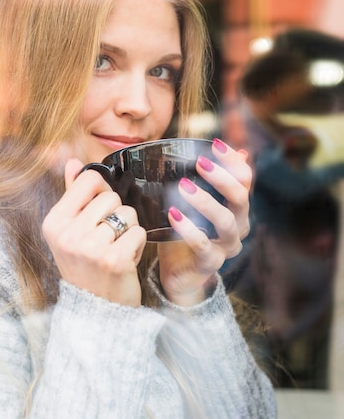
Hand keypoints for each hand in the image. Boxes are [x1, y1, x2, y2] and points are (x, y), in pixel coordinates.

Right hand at [42, 159, 146, 306]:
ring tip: (116, 248)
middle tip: (107, 237)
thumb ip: (72, 195)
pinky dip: (137, 245)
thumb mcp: (70, 231)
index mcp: (54, 222)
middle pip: (110, 196)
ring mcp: (90, 248)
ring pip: (127, 213)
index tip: (99, 209)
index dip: (101, 190)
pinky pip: (138, 232)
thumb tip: (72, 162)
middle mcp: (68, 234)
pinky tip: (125, 259)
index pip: (87, 180)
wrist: (95, 310)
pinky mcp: (114, 260)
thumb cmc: (84, 265)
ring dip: (128, 230)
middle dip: (116, 213)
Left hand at [158, 139, 251, 306]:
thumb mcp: (193, 205)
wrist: (180, 274)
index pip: (245, 180)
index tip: (215, 144)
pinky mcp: (210, 262)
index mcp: (237, 208)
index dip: (233, 161)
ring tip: (182, 186)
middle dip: (222, 177)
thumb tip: (222, 150)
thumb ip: (203, 181)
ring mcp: (227, 246)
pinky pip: (203, 245)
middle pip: (240, 198)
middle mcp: (238, 226)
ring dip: (205, 201)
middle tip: (200, 162)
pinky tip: (173, 215)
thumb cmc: (186, 234)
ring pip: (225, 221)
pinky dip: (189, 229)